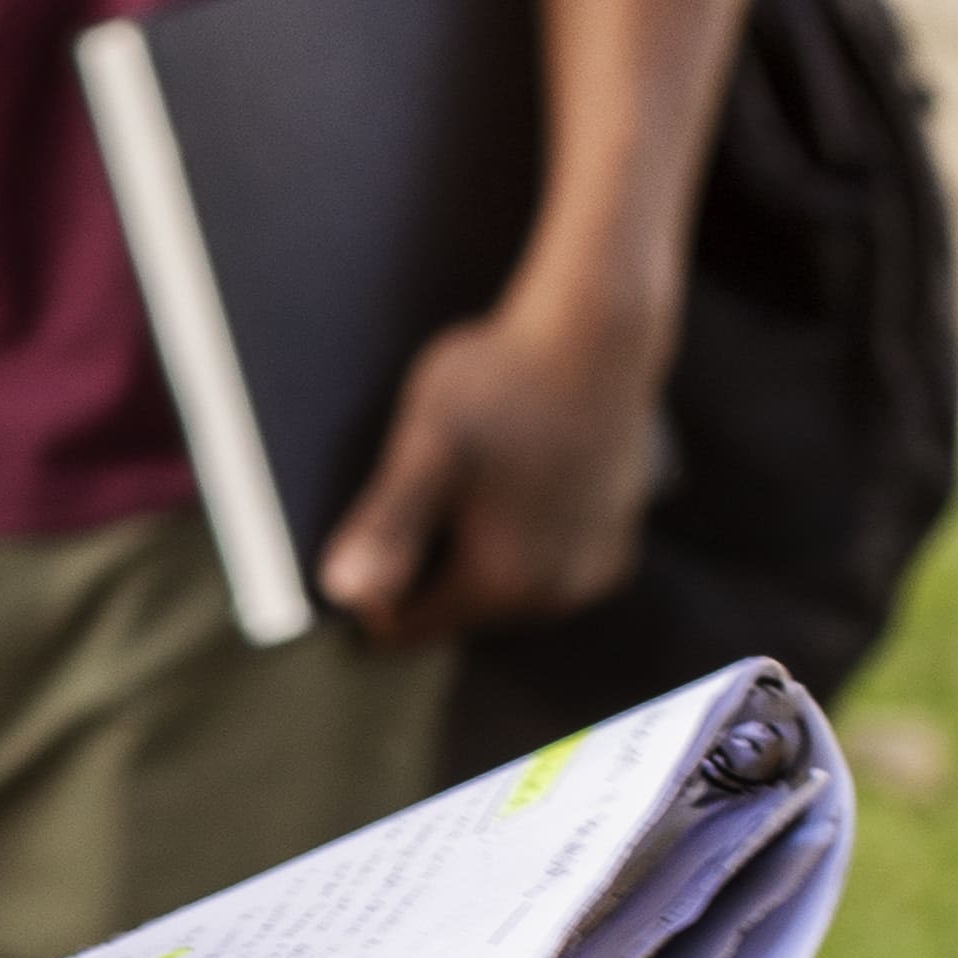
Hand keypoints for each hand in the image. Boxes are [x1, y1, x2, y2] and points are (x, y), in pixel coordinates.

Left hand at [317, 283, 669, 646]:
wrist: (597, 330)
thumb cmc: (505, 379)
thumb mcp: (426, 445)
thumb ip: (388, 523)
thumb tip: (341, 591)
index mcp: (502, 583)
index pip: (406, 626)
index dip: (373, 583)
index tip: (373, 517)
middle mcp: (557, 594)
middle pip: (455, 607)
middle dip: (427, 560)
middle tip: (427, 481)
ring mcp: (594, 569)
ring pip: (499, 583)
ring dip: (472, 544)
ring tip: (472, 473)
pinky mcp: (616, 539)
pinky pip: (543, 560)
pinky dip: (519, 532)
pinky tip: (511, 476)